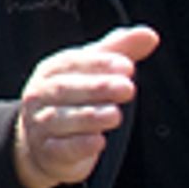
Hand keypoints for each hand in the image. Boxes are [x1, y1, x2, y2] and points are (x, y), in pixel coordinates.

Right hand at [12, 26, 158, 187]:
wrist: (40, 144)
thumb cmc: (72, 100)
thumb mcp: (91, 72)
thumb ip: (119, 51)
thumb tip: (149, 35)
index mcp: (51, 71)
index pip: (71, 62)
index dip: (99, 63)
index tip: (127, 66)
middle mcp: (40, 95)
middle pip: (64, 89)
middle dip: (97, 88)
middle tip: (127, 88)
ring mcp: (40, 125)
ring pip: (61, 119)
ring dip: (89, 117)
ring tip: (115, 115)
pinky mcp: (48, 152)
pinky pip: (61, 148)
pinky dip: (80, 145)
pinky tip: (98, 142)